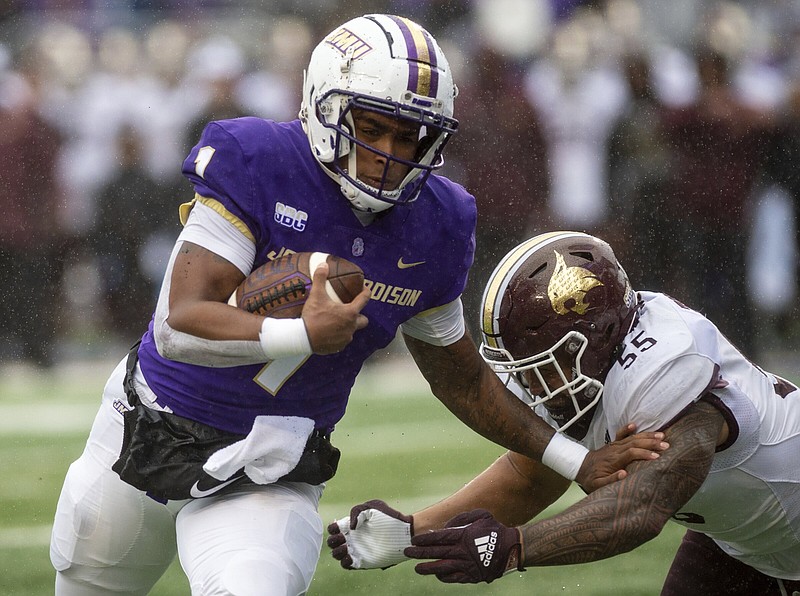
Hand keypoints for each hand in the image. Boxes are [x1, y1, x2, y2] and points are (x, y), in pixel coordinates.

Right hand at [302, 261, 369, 353]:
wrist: (303, 338)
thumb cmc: (313, 316)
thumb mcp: (316, 295)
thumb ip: (320, 279)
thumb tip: (323, 264)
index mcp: (350, 312)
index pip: (364, 300)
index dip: (366, 293)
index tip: (365, 289)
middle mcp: (351, 326)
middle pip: (363, 320)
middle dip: (359, 315)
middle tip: (350, 311)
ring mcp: (345, 338)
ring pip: (351, 331)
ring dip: (347, 327)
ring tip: (337, 322)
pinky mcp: (338, 347)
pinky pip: (342, 341)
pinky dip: (338, 336)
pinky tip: (329, 333)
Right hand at [327, 500, 412, 569]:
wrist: (404, 531)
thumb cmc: (389, 517)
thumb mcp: (372, 506)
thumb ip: (357, 511)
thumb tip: (351, 527)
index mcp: (352, 525)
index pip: (334, 529)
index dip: (332, 529)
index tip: (337, 528)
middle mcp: (353, 538)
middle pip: (332, 543)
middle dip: (333, 540)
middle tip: (341, 537)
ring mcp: (357, 550)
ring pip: (338, 555)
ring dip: (337, 552)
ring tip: (346, 547)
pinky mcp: (363, 561)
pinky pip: (348, 565)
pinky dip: (345, 562)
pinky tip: (349, 556)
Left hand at [405, 509, 522, 583]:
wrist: (512, 549)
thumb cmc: (495, 530)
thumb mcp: (480, 515)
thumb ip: (461, 518)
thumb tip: (446, 526)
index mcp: (463, 536)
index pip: (439, 537)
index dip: (425, 539)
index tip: (414, 540)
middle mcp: (462, 551)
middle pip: (437, 552)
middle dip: (420, 553)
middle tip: (407, 552)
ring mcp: (466, 565)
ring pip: (442, 568)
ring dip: (428, 568)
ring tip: (417, 568)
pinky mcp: (472, 576)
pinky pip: (454, 578)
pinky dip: (443, 576)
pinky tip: (436, 574)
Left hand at [576, 424, 668, 491]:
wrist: (579, 467)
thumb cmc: (591, 479)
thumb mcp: (598, 485)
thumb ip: (610, 480)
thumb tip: (624, 474)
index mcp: (613, 460)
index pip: (630, 454)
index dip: (643, 453)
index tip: (656, 456)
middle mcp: (614, 450)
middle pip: (634, 443)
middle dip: (650, 443)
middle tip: (666, 445)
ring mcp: (614, 446)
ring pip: (632, 438)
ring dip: (646, 436)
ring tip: (661, 435)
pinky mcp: (613, 444)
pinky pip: (620, 435)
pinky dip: (627, 429)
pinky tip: (635, 425)